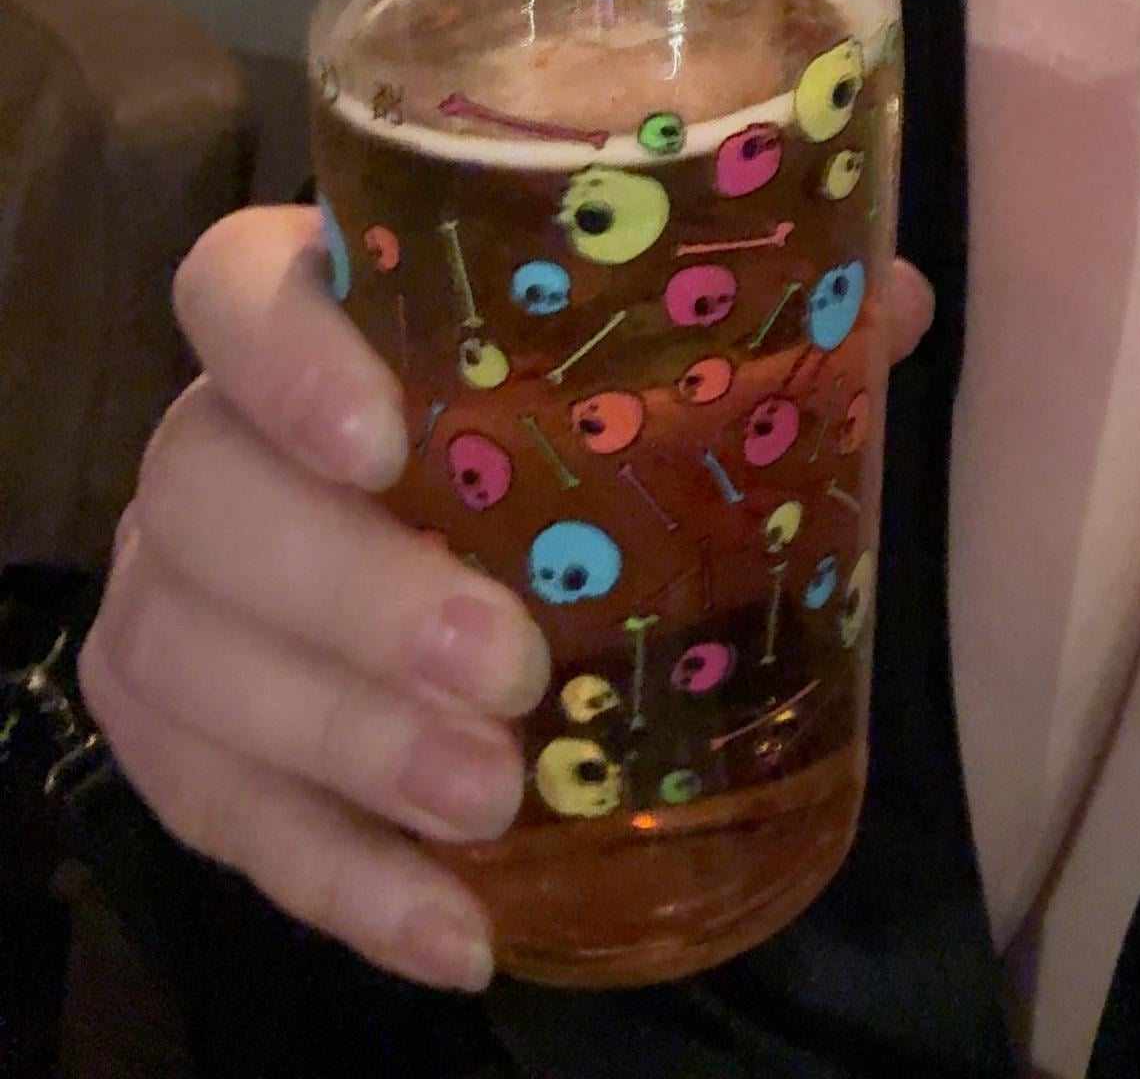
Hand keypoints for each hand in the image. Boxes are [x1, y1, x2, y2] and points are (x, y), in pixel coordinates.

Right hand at [80, 204, 935, 993]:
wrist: (433, 547)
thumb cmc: (547, 433)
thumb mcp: (645, 366)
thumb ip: (762, 318)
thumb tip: (891, 301)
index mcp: (312, 319)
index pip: (231, 286)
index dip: (284, 357)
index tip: (387, 439)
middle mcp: (208, 446)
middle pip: (202, 499)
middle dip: (351, 596)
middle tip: (507, 667)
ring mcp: (169, 592)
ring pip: (188, 662)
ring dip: (344, 746)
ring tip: (491, 801)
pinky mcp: (170, 734)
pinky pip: (213, 816)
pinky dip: (335, 881)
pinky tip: (452, 930)